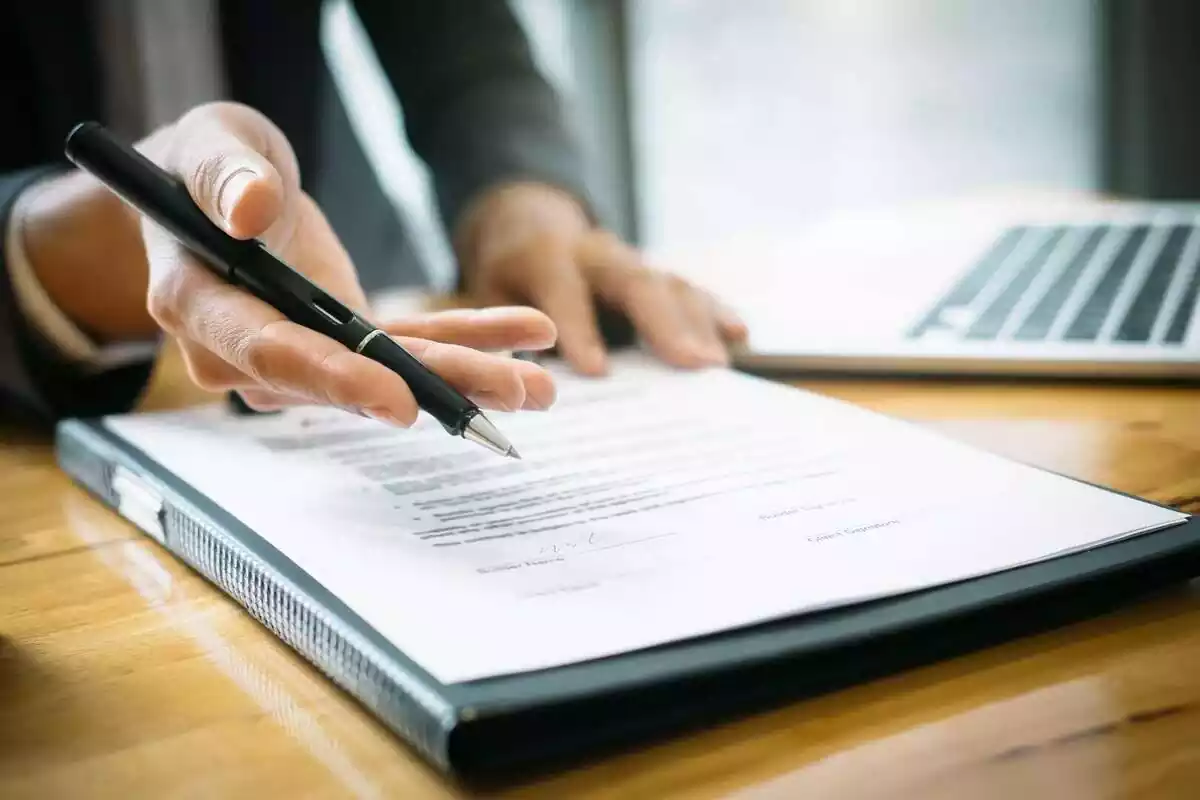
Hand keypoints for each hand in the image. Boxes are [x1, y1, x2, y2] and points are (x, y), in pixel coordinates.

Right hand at [90, 103, 556, 419]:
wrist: (214, 189)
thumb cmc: (203, 162)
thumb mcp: (210, 144)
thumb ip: (222, 176)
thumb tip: (249, 210)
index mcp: (201, 305)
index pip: (270, 352)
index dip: (335, 379)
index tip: (398, 401)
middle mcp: (248, 349)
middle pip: (346, 379)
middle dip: (433, 389)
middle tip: (514, 394)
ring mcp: (301, 353)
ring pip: (389, 372)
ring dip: (466, 374)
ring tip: (540, 385)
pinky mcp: (342, 343)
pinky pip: (407, 346)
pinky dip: (466, 340)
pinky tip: (526, 336)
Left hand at [455, 182, 747, 374]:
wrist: (530, 226)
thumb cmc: (508, 278)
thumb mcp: (487, 298)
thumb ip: (502, 335)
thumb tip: (517, 383)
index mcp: (545, 256)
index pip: (564, 291)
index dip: (579, 329)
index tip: (596, 371)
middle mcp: (596, 252)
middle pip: (635, 281)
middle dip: (664, 322)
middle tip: (691, 363)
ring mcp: (631, 261)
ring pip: (669, 284)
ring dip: (697, 322)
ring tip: (716, 363)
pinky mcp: (653, 274)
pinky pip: (688, 289)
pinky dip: (714, 311)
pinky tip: (738, 335)